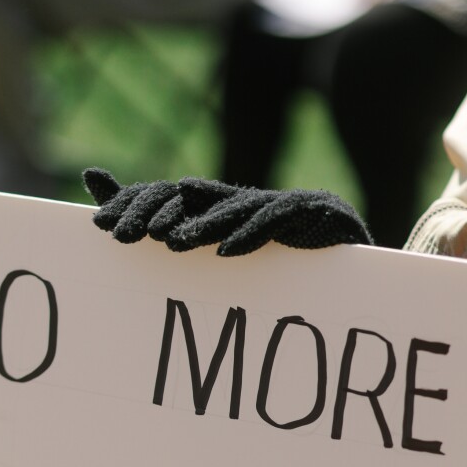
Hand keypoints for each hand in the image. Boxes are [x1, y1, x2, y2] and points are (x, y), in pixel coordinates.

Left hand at [83, 169, 373, 255]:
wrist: (364, 267)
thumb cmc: (303, 261)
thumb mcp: (242, 256)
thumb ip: (193, 240)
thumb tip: (144, 227)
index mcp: (235, 207)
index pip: (177, 199)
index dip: (140, 206)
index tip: (102, 227)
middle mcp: (256, 200)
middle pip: (200, 199)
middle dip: (162, 215)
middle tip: (128, 237)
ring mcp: (287, 203)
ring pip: (236, 210)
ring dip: (203, 228)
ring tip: (171, 245)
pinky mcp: (317, 212)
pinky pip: (277, 222)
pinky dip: (250, 236)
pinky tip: (225, 253)